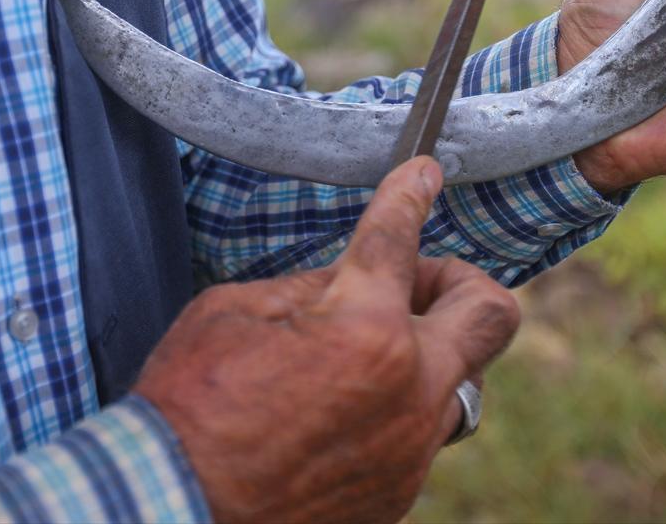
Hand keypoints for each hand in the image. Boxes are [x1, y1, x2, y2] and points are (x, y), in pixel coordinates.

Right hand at [134, 158, 519, 522]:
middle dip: (457, 280)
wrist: (173, 506)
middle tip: (409, 284)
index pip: (400, 237)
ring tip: (363, 354)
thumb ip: (306, 288)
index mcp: (366, 327)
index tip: (425, 174)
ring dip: (426, 352)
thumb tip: (343, 281)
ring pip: (462, 379)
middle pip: (492, 312)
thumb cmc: (189, 403)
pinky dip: (393, 406)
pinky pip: (421, 432)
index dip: (411, 193)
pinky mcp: (398, 493)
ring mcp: (412, 448)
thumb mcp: (232, 312)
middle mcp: (412, 388)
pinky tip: (336, 411)